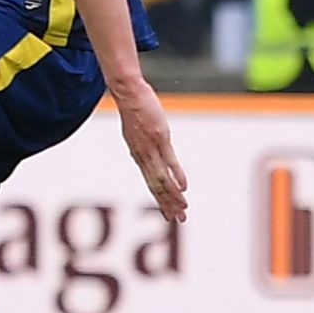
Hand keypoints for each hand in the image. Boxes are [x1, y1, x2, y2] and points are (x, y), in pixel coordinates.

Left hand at [113, 78, 188, 222]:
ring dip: (174, 196)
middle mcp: (143, 155)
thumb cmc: (134, 109)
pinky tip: (185, 188)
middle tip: (178, 220)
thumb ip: (143, 144)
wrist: (128, 93)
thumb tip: (147, 152)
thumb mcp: (137, 130)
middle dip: (167, 204)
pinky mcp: (160, 138)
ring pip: (163, 178)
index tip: (167, 214)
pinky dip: (177, 176)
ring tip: (183, 210)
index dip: (160, 199)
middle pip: (156, 186)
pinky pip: (170, 161)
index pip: (150, 182)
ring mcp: (151, 147)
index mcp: (138, 154)